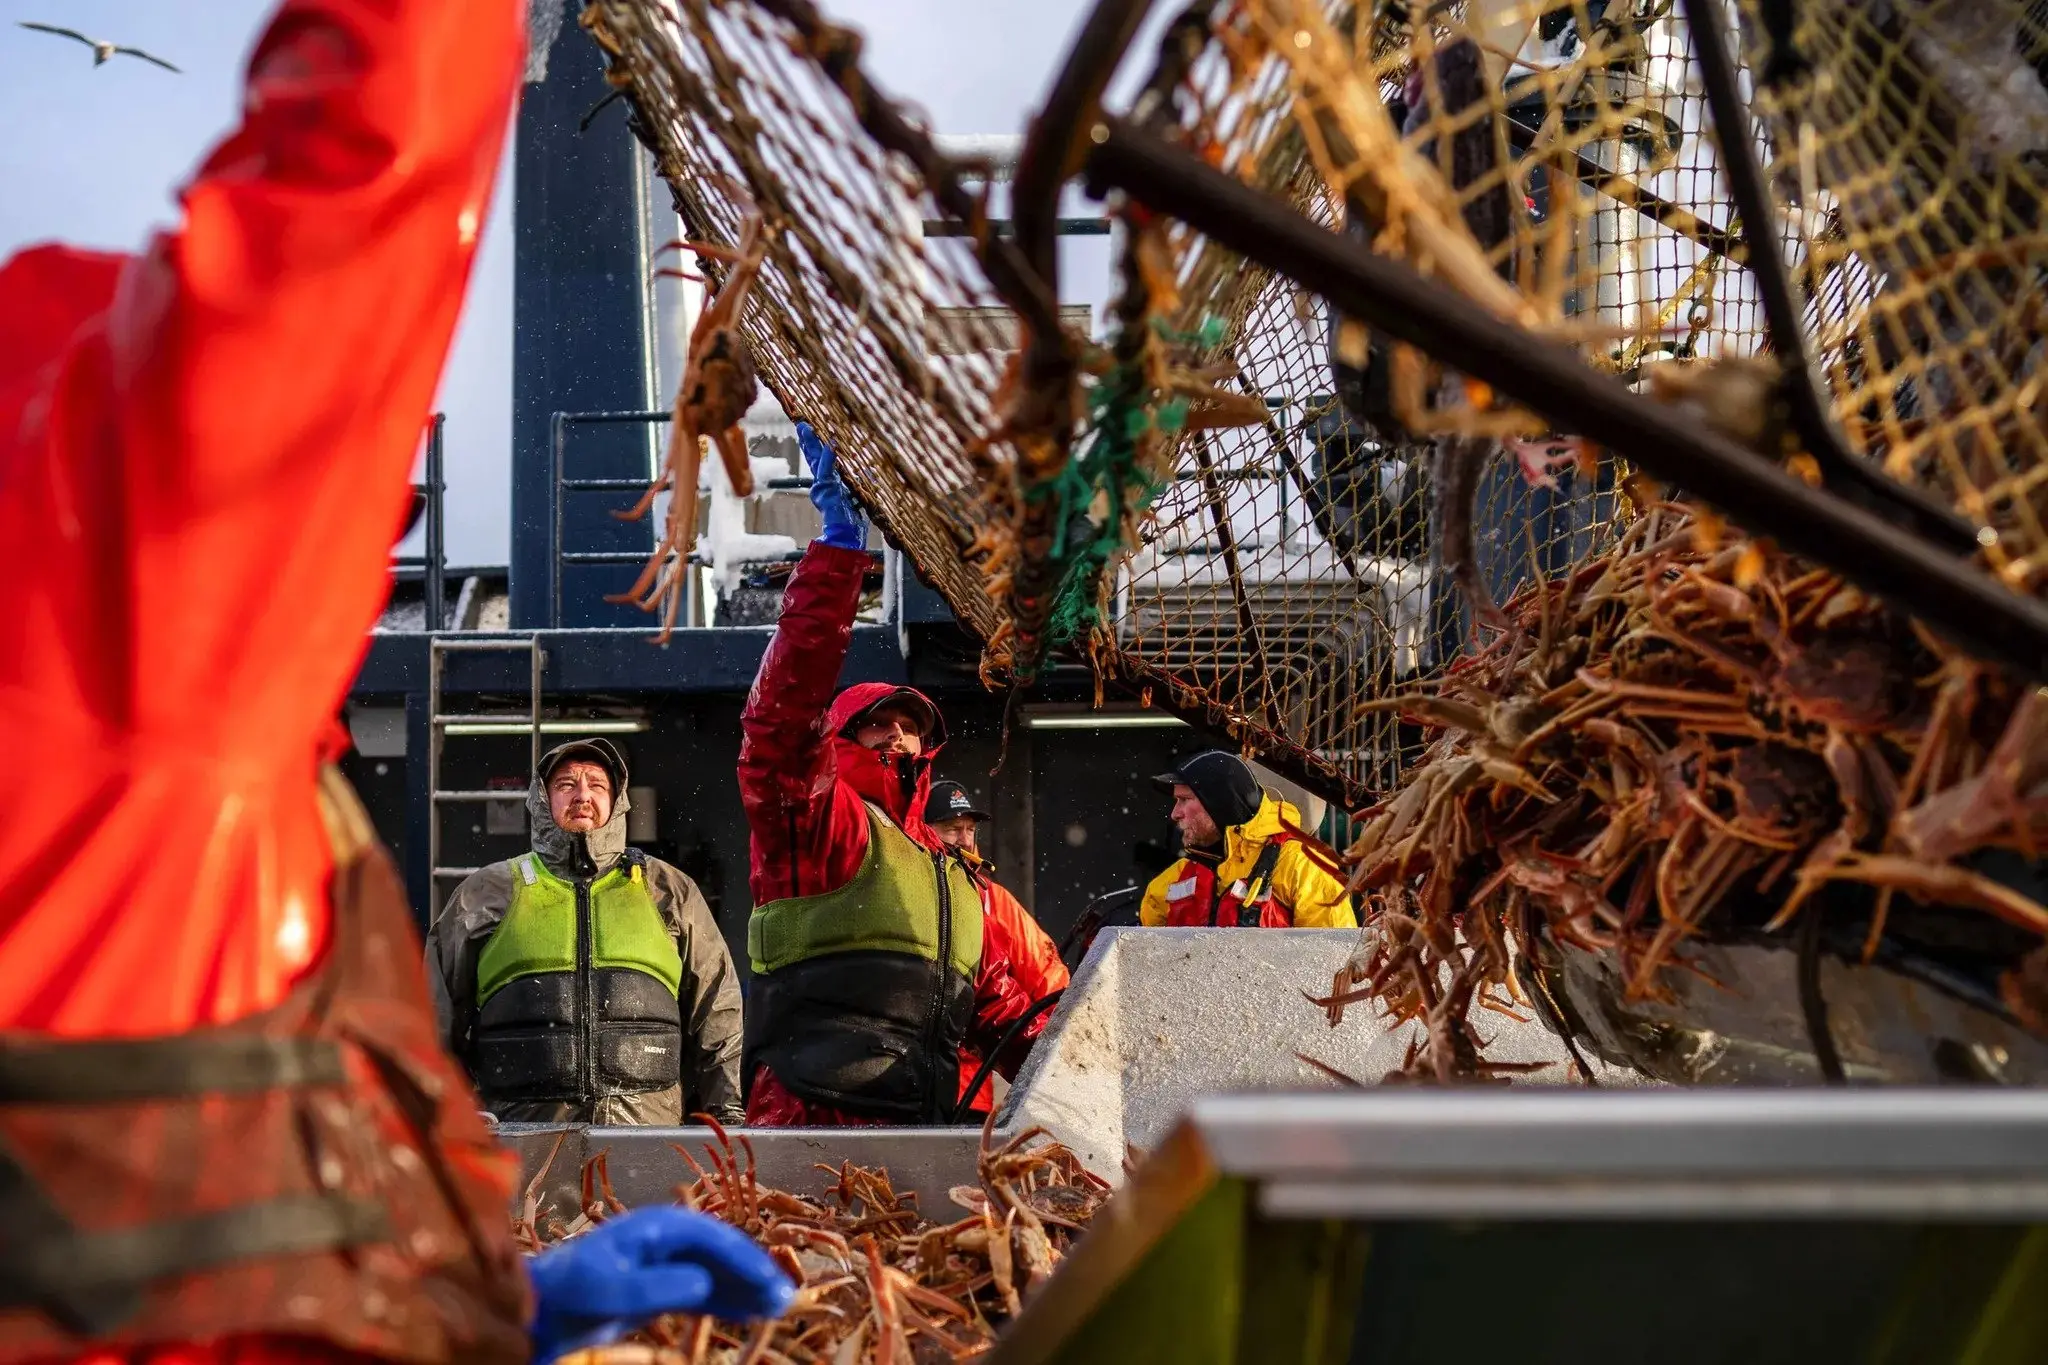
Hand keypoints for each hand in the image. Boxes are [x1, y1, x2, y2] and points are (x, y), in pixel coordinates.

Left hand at [527, 1206, 792, 1361]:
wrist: (536, 1313)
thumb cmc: (567, 1295)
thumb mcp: (606, 1291)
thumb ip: (655, 1286)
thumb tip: (702, 1282)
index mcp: (654, 1228)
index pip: (711, 1238)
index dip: (743, 1259)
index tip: (769, 1281)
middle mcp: (664, 1240)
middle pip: (721, 1252)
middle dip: (753, 1272)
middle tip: (785, 1297)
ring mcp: (663, 1264)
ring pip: (717, 1272)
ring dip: (746, 1288)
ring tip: (776, 1308)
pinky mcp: (659, 1288)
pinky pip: (704, 1292)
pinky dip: (727, 1301)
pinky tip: (749, 1313)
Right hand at [796, 421, 862, 550]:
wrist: (845, 540)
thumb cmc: (852, 525)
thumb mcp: (860, 500)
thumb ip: (862, 485)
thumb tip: (872, 471)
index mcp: (832, 487)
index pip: (823, 464)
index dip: (818, 449)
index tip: (812, 433)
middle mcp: (825, 487)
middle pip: (815, 460)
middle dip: (809, 442)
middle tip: (802, 424)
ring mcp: (824, 489)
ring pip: (818, 462)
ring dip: (813, 444)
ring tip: (807, 427)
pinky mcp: (827, 492)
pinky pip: (827, 471)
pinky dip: (829, 457)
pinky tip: (831, 444)